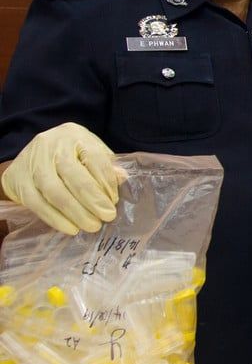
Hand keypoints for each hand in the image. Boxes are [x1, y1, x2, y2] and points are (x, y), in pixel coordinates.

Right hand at [1, 123, 120, 234]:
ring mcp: (32, 162)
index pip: (94, 158)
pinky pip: (36, 203)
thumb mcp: (91, 154)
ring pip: (54, 190)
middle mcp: (51, 145)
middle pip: (73, 175)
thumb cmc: (71, 155)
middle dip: (92, 199)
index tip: (114, 201)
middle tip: (107, 217)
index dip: (106, 182)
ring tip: (92, 226)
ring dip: (75, 212)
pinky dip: (55, 218)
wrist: (31, 156)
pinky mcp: (17, 180)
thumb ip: (106, 166)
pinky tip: (71, 228)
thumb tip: (122, 179)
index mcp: (75, 135)